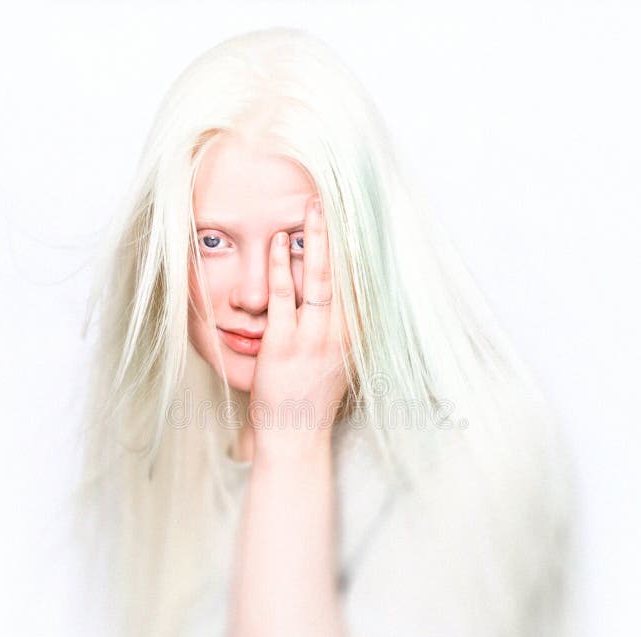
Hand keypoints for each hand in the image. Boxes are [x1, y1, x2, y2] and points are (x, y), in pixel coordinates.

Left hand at [249, 193, 349, 450]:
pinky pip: (284, 297)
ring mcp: (313, 338)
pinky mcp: (285, 344)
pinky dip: (284, 265)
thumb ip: (341, 329)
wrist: (296, 435)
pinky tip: (281, 242)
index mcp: (355, 335)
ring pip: (319, 278)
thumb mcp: (338, 361)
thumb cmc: (313, 398)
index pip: (359, 280)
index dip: (356, 244)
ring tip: (311, 206)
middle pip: (344, 271)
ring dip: (315, 239)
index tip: (354, 213)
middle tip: (330, 197)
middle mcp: (341, 333)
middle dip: (338, 231)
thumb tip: (343, 299)